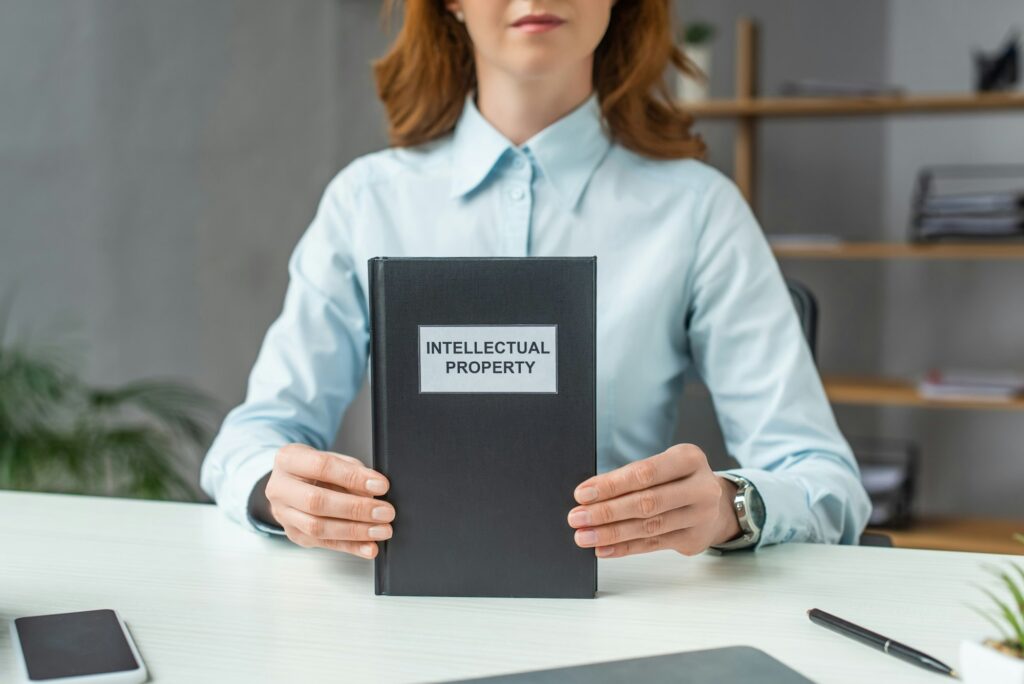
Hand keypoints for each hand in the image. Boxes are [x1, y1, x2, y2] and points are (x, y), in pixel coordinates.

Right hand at [264, 443, 395, 557]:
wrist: (292, 482)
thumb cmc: (315, 468)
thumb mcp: (332, 458)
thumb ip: (351, 471)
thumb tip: (375, 490)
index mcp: (288, 460)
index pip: (322, 467)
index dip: (353, 477)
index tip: (381, 486)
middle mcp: (280, 488)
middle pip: (317, 502)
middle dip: (356, 509)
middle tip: (385, 512)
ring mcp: (284, 515)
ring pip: (318, 527)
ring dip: (355, 532)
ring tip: (381, 530)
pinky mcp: (294, 535)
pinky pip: (324, 544)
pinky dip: (350, 547)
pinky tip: (368, 547)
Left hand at [566, 443, 740, 557]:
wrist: (716, 504)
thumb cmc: (678, 480)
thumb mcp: (662, 466)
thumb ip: (631, 476)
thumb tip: (589, 494)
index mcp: (690, 459)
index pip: (645, 473)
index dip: (612, 485)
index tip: (582, 494)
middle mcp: (701, 488)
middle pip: (647, 502)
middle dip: (607, 512)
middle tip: (577, 518)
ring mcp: (700, 516)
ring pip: (649, 527)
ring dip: (611, 533)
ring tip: (584, 536)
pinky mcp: (694, 540)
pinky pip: (653, 545)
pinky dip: (624, 547)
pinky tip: (603, 548)